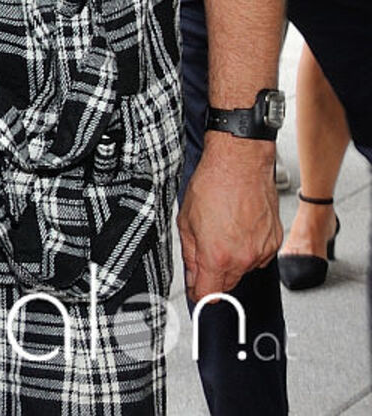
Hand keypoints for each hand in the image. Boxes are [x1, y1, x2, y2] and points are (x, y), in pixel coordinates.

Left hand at [177, 133, 278, 303]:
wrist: (241, 164)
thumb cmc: (213, 185)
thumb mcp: (186, 221)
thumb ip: (190, 255)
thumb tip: (192, 276)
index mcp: (218, 256)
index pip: (210, 295)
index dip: (200, 296)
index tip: (197, 293)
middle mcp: (243, 258)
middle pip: (228, 285)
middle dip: (215, 275)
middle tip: (206, 252)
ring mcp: (262, 251)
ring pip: (244, 269)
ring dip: (233, 259)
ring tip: (223, 231)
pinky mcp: (274, 242)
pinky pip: (258, 255)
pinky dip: (248, 248)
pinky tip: (239, 228)